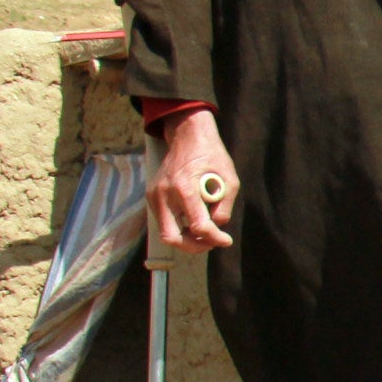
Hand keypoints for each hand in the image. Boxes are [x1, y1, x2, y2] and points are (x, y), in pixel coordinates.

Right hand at [149, 109, 239, 251]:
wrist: (187, 135)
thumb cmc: (211, 155)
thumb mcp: (230, 178)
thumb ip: (225, 206)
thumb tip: (217, 226)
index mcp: (185, 188)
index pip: (198, 226)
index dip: (214, 238)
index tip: (226, 240)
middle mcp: (165, 193)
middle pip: (173, 238)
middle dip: (194, 246)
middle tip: (211, 243)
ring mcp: (154, 195)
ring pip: (166, 232)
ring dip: (186, 238)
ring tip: (204, 232)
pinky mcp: (151, 196)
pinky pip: (163, 221)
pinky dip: (178, 226)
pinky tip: (193, 220)